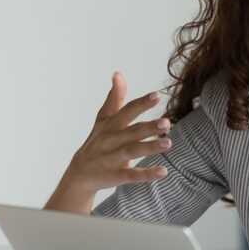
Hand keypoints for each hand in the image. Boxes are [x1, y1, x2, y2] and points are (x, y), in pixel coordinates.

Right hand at [59, 72, 171, 194]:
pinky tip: (164, 171)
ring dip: (150, 147)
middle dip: (148, 127)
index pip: (127, 111)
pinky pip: (132, 175)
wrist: (79, 174)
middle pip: (132, 131)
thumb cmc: (97, 141)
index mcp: (112, 125)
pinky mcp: (116, 175)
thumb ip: (114, 98)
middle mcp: (112, 140)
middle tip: (167, 122)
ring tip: (169, 143)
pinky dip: (147, 174)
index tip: (157, 95)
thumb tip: (118, 73)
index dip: (142, 103)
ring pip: (132, 151)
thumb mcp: (104, 119)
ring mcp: (113, 158)